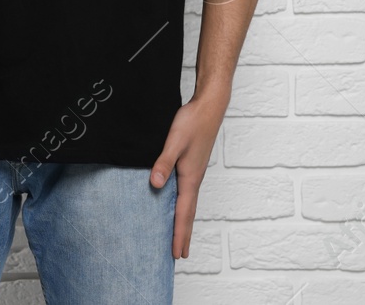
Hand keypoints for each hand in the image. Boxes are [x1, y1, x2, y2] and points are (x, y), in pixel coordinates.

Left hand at [148, 89, 228, 258]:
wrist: (209, 107)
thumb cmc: (192, 122)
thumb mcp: (174, 141)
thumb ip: (163, 162)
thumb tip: (155, 184)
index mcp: (190, 178)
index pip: (183, 213)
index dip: (178, 234)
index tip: (176, 254)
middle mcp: (194, 179)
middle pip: (188, 214)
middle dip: (183, 235)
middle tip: (180, 256)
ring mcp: (195, 173)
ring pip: (188, 205)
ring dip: (184, 223)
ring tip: (180, 238)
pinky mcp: (193, 166)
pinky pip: (187, 194)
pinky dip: (183, 207)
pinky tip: (178, 207)